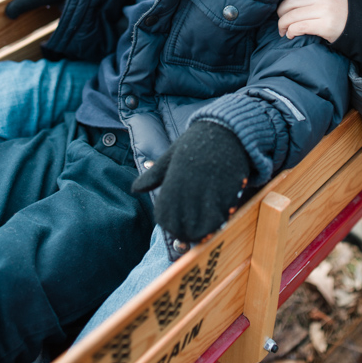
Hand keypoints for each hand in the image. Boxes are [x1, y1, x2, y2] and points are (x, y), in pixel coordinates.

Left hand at [132, 121, 249, 242]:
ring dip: (203, 229)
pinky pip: (219, 220)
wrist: (224, 131)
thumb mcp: (171, 157)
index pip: (165, 220)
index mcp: (171, 184)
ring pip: (201, 229)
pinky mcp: (226, 195)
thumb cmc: (195, 144)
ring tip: (206, 220)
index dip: (171, 225)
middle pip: (182, 229)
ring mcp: (207, 195)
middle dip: (186, 232)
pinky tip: (219, 211)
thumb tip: (135, 189)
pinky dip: (218, 221)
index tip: (178, 222)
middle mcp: (187, 192)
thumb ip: (154, 176)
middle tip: (193, 226)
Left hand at [277, 0, 348, 42]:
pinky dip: (290, 31)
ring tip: (282, 29)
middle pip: (292, 1)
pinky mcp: (325, 26)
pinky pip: (299, 27)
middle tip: (280, 18)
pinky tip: (290, 34)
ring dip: (283, 24)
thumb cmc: (343, 12)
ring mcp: (326, 11)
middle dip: (281, 11)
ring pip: (293, 15)